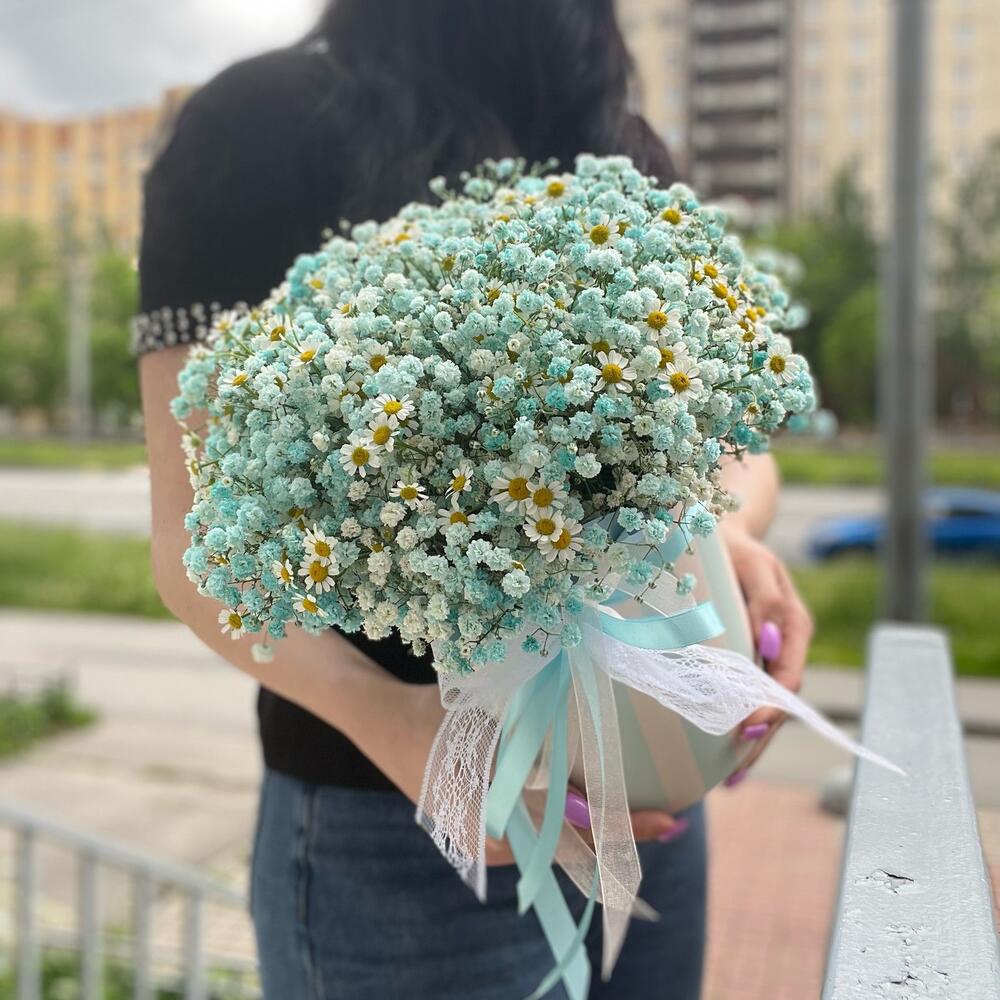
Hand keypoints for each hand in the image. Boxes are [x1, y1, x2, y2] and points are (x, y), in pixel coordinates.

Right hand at [395, 691, 686, 867]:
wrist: (385, 724)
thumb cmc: (440, 711)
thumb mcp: (492, 708)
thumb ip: (540, 721)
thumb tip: (601, 711)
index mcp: (497, 814)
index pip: (577, 829)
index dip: (624, 827)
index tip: (668, 820)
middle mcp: (496, 842)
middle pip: (575, 848)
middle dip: (621, 836)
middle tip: (670, 821)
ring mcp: (490, 845)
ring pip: (559, 847)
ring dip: (599, 832)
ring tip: (647, 814)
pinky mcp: (487, 836)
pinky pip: (540, 837)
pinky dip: (572, 826)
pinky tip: (596, 805)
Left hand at [720, 525, 813, 779]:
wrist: (722, 535)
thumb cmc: (733, 546)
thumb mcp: (751, 564)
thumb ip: (765, 601)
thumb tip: (768, 644)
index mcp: (793, 623)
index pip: (787, 674)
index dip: (770, 705)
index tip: (747, 728)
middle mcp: (785, 645)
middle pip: (779, 701)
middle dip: (760, 738)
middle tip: (734, 773)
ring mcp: (769, 655)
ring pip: (765, 706)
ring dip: (751, 743)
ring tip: (729, 780)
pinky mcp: (749, 659)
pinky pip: (748, 697)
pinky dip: (739, 726)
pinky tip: (723, 759)